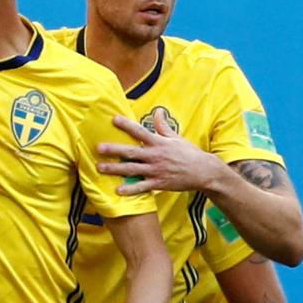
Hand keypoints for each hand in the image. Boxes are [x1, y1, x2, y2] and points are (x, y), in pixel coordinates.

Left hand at [96, 114, 224, 194]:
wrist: (204, 172)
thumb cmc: (189, 153)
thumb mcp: (176, 138)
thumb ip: (163, 126)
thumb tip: (157, 111)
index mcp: (159, 143)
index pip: (140, 131)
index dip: (126, 125)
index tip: (113, 119)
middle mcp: (155, 156)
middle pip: (131, 151)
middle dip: (114, 149)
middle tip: (98, 147)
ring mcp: (156, 170)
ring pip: (132, 169)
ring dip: (115, 169)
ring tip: (100, 167)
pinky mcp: (159, 183)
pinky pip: (142, 187)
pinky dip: (130, 189)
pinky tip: (118, 191)